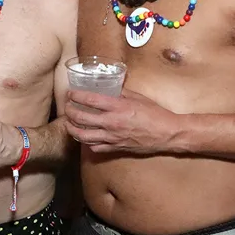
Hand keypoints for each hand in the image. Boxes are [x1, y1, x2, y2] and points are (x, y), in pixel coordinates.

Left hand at [64, 89, 181, 153]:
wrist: (167, 133)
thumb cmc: (155, 114)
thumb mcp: (138, 97)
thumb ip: (121, 92)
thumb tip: (110, 86)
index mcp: (118, 107)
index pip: (90, 100)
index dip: (76, 96)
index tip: (70, 93)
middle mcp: (112, 123)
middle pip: (81, 118)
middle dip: (70, 112)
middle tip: (67, 107)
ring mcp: (112, 137)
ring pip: (84, 136)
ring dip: (72, 129)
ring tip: (68, 124)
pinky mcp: (115, 148)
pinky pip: (95, 147)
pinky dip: (87, 142)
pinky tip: (84, 137)